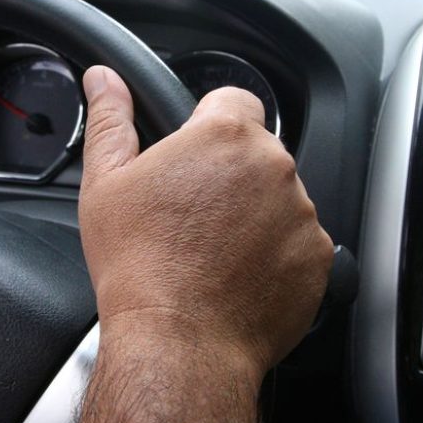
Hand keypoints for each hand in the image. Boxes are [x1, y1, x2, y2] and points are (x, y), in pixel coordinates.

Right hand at [78, 66, 333, 385]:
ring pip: (279, 198)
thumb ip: (110, 119)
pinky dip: (276, 255)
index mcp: (224, 136)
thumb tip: (104, 80)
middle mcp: (273, 166)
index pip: (233, 101)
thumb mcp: (106, 184)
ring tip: (212, 251)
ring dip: (255, 215)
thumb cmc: (140, 266)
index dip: (208, 125)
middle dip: (230, 175)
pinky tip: (237, 276)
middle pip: (256, 152)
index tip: (191, 157)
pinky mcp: (318, 258)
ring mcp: (302, 213)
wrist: (179, 342)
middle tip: (191, 215)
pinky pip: (299, 243)